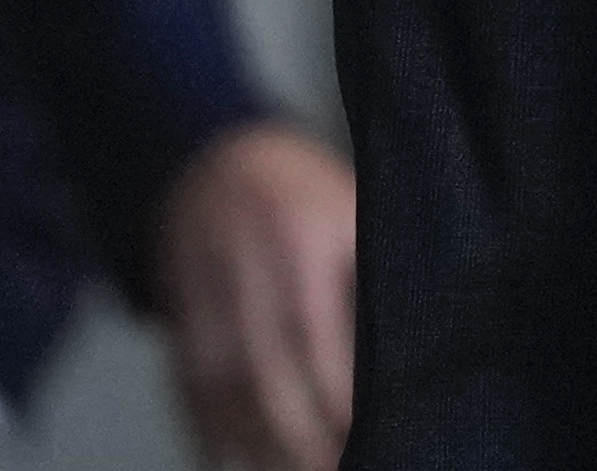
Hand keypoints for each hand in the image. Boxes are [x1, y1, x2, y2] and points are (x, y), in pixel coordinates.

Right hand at [156, 120, 357, 470]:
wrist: (220, 156)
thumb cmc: (307, 193)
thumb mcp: (351, 209)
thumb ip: (372, 271)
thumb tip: (417, 345)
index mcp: (302, 238)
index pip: (314, 331)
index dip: (334, 393)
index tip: (360, 435)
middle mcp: (247, 267)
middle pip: (262, 368)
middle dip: (295, 435)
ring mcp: (205, 292)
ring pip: (221, 384)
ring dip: (252, 444)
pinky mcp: (179, 313)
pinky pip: (186, 382)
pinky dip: (205, 430)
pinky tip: (230, 461)